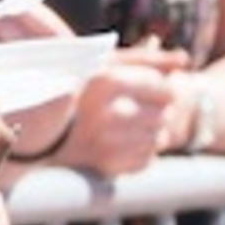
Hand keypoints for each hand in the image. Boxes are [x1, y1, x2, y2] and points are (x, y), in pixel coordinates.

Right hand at [57, 45, 189, 177]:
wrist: (39, 127)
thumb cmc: (81, 87)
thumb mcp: (108, 64)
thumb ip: (147, 59)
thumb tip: (184, 59)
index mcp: (108, 81)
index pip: (166, 90)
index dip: (161, 91)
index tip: (146, 91)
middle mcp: (108, 112)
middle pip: (165, 115)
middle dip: (156, 112)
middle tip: (134, 110)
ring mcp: (107, 142)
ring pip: (158, 139)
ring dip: (150, 134)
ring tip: (128, 127)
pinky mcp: (106, 166)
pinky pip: (146, 161)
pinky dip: (141, 154)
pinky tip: (123, 144)